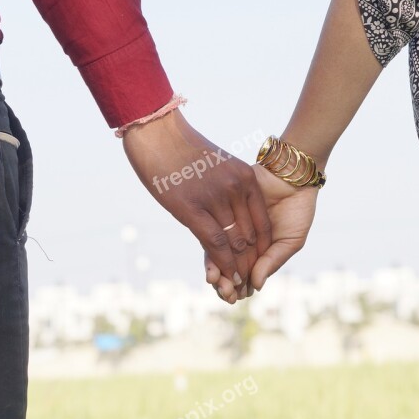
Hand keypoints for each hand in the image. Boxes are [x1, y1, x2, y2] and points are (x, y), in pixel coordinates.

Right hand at [123, 109, 271, 295]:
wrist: (157, 131)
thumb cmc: (183, 148)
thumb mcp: (217, 167)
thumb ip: (229, 190)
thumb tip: (231, 213)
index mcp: (245, 178)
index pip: (261, 222)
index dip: (262, 248)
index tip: (259, 264)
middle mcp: (235, 189)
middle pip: (250, 236)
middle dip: (250, 263)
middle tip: (250, 284)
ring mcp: (215, 199)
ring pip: (234, 244)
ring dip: (236, 269)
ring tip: (237, 287)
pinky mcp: (191, 209)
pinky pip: (214, 244)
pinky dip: (222, 264)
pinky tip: (224, 277)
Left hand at [206, 164, 317, 300]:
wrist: (293, 178)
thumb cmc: (297, 210)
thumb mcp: (290, 241)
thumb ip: (272, 261)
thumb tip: (255, 286)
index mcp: (256, 251)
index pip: (242, 273)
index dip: (237, 287)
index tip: (235, 298)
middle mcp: (240, 241)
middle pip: (225, 265)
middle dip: (222, 282)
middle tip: (224, 293)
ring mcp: (230, 226)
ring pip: (217, 251)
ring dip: (215, 269)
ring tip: (214, 281)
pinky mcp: (223, 210)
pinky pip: (214, 231)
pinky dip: (212, 247)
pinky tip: (212, 258)